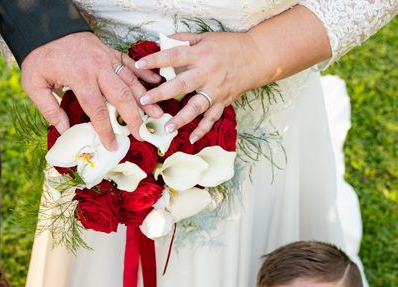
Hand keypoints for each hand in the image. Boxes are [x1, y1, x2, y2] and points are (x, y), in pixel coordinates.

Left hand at [21, 31, 161, 149]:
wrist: (47, 27)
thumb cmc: (40, 57)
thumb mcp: (33, 84)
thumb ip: (49, 109)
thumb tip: (64, 130)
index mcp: (79, 77)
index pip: (97, 109)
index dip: (105, 130)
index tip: (112, 145)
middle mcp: (97, 68)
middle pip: (121, 96)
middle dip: (134, 117)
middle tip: (142, 133)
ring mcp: (106, 58)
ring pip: (131, 80)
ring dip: (146, 98)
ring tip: (157, 113)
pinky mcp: (110, 52)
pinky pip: (131, 64)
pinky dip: (144, 73)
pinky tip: (156, 82)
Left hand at [136, 31, 263, 143]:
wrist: (258, 56)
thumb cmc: (229, 45)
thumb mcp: (205, 37)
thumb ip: (183, 40)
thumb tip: (160, 42)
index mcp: (201, 54)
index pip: (174, 56)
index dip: (156, 60)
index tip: (139, 65)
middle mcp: (207, 73)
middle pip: (181, 84)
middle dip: (161, 93)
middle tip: (144, 100)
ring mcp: (216, 89)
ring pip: (196, 106)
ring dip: (181, 118)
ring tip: (167, 127)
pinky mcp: (224, 101)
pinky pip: (212, 118)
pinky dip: (202, 130)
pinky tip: (191, 139)